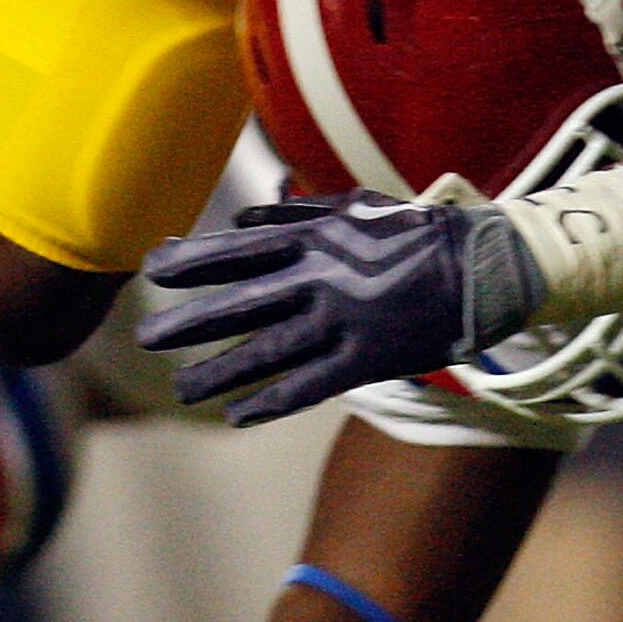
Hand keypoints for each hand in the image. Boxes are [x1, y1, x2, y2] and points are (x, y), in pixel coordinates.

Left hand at [138, 192, 543, 424]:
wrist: (477, 266)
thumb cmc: (409, 231)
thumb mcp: (352, 205)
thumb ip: (295, 211)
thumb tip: (242, 219)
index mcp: (313, 237)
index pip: (238, 251)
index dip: (192, 262)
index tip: (152, 269)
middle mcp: (319, 278)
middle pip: (240, 303)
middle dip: (189, 320)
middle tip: (145, 336)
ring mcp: (342, 321)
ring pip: (267, 351)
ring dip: (220, 371)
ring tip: (182, 388)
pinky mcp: (365, 358)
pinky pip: (309, 385)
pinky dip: (271, 402)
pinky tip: (238, 416)